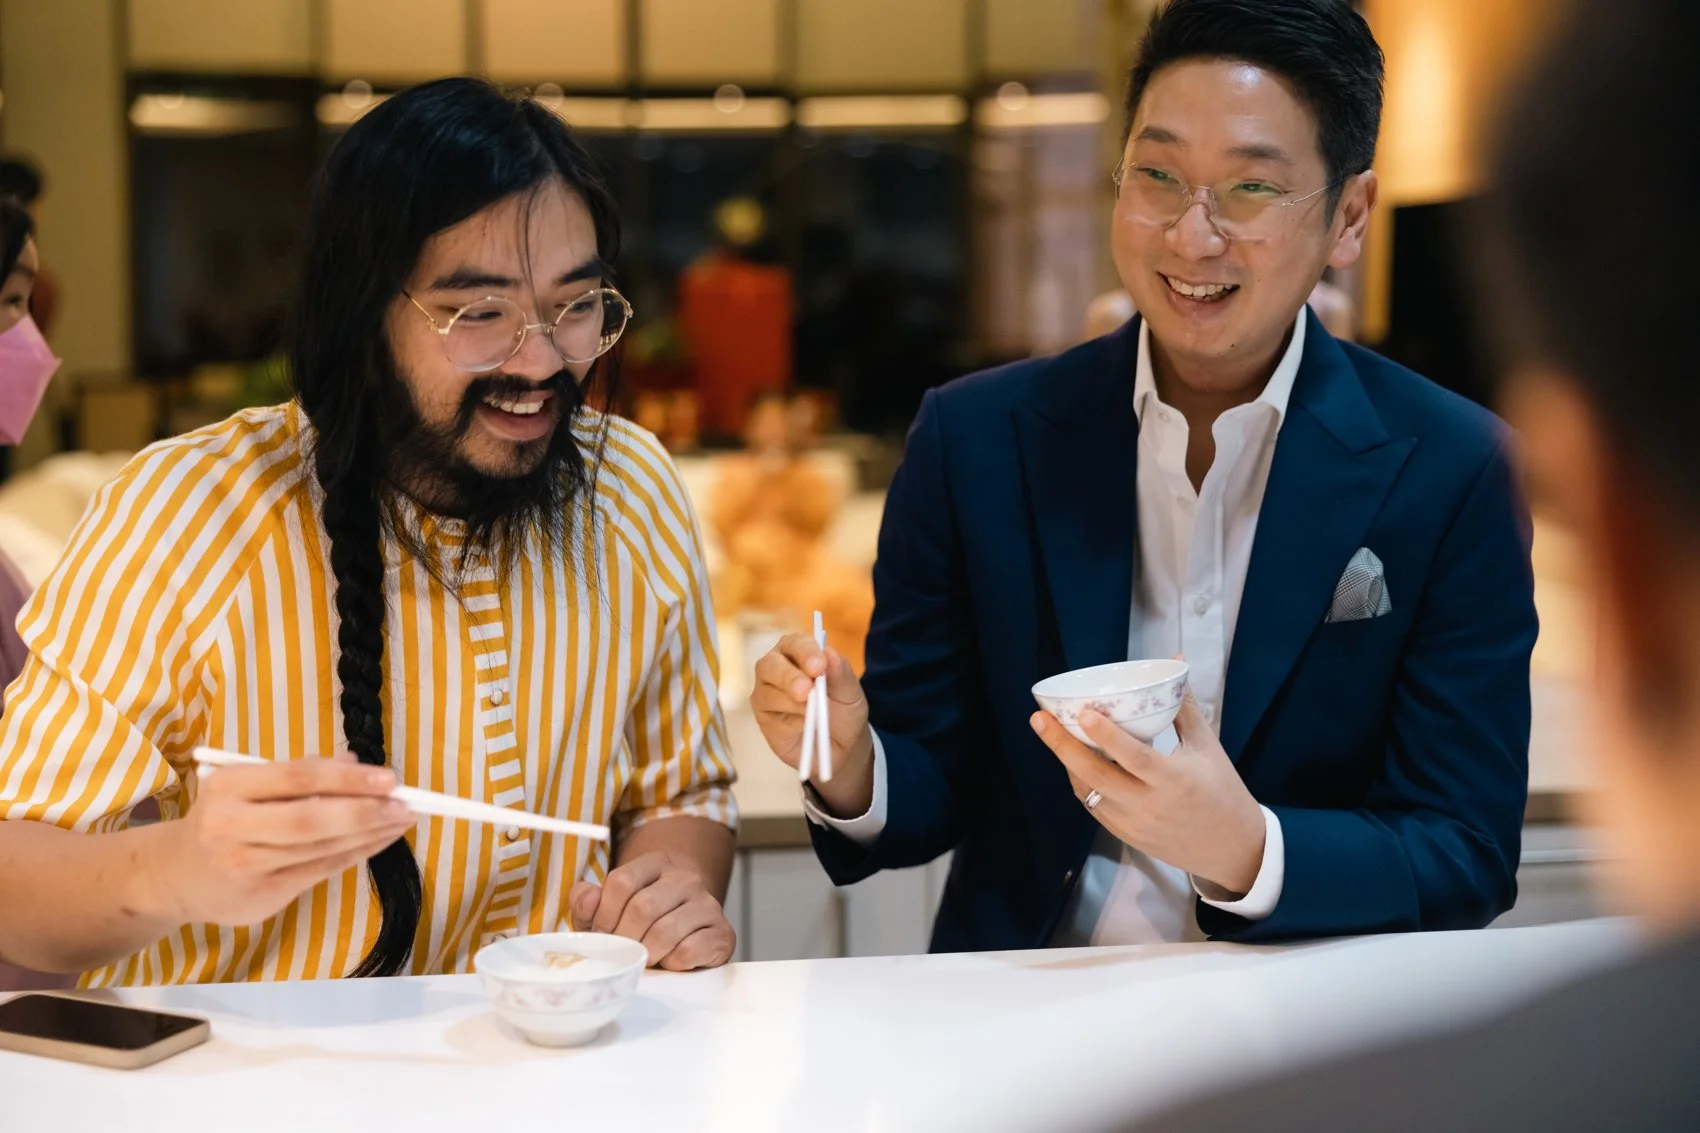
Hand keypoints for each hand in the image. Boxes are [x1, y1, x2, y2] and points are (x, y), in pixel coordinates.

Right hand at [147, 754, 414, 927]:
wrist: (172, 876)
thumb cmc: (223, 819)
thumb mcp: (247, 786)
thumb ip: (299, 774)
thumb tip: (359, 764)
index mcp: (228, 787)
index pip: (297, 777)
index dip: (347, 778)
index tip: (388, 778)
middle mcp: (231, 826)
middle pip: (309, 818)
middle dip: (365, 811)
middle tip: (406, 804)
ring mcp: (244, 866)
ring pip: (319, 848)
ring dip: (369, 834)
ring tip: (402, 821)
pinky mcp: (259, 896)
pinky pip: (318, 871)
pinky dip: (355, 854)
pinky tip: (378, 841)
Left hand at [569, 852, 734, 969]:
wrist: (691, 931)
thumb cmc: (642, 921)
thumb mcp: (610, 908)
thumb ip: (588, 902)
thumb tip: (588, 898)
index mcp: (656, 863)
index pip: (622, 881)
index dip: (604, 915)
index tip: (602, 936)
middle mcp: (686, 878)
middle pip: (643, 907)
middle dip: (624, 939)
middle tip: (622, 954)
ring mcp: (708, 904)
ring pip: (665, 931)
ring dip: (647, 954)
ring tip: (644, 960)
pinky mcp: (723, 932)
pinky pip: (689, 951)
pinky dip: (672, 963)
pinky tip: (670, 962)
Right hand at [751, 633, 875, 818]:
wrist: (840, 748)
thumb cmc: (843, 711)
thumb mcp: (851, 694)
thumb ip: (841, 674)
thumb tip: (829, 652)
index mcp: (799, 652)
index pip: (795, 644)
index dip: (805, 652)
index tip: (819, 666)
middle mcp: (777, 667)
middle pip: (770, 664)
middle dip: (789, 677)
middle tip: (807, 691)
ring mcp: (766, 691)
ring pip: (768, 692)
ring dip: (792, 704)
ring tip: (813, 714)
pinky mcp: (763, 715)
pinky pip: (769, 715)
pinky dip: (790, 721)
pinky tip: (805, 726)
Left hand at [1030, 695, 1266, 895]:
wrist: (1231, 847)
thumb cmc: (1222, 789)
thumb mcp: (1207, 746)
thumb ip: (1184, 705)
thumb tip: (1174, 660)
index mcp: (1174, 780)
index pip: (1134, 757)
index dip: (1106, 736)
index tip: (1082, 713)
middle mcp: (1149, 804)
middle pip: (1095, 775)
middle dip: (1062, 746)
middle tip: (1038, 719)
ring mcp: (1133, 824)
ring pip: (1088, 791)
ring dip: (1066, 762)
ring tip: (1049, 732)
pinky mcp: (1125, 836)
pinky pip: (1093, 806)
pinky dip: (1080, 782)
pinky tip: (1072, 761)